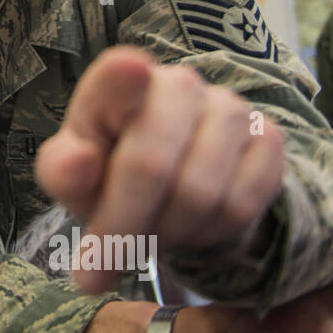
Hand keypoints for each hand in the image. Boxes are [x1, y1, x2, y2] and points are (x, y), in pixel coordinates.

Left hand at [35, 46, 284, 292]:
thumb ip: (63, 170)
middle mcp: (177, 83)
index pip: (119, 74)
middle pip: (152, 165)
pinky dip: (211, 235)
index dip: (126, 73)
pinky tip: (190, 227)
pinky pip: (242, 205)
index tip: (131, 69)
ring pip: (201, 194)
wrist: (164, 190)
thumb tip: (77, 161)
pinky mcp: (268, 137)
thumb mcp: (71, 178)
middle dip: (124, 228)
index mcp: (115, 84)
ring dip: (169, 235)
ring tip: (150, 235)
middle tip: (106, 264)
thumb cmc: (105, 176)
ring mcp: (229, 107)